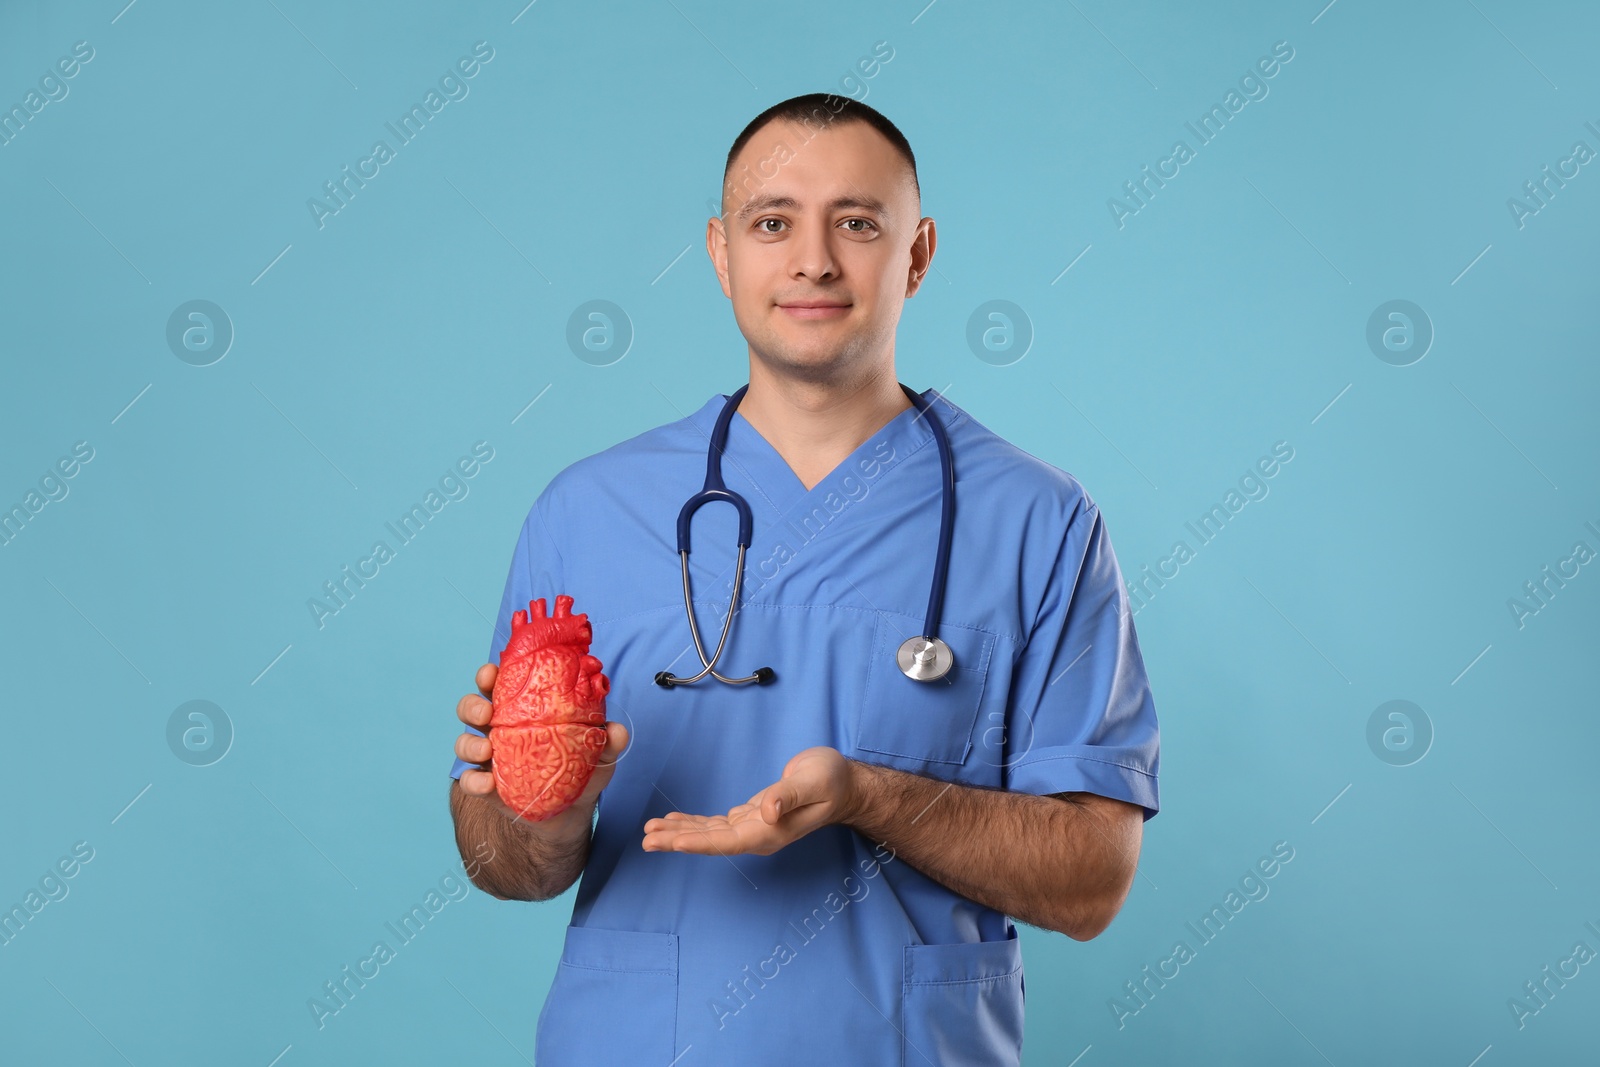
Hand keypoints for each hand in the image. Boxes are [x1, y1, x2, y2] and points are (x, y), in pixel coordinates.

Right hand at [454, 662, 629, 825]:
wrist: (572, 813)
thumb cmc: (582, 770)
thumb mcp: (599, 754)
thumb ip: (608, 741)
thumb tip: (616, 730)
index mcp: (522, 709)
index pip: (501, 684)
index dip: (490, 675)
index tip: (493, 672)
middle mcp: (501, 729)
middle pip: (473, 707)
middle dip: (472, 705)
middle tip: (487, 713)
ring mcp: (490, 758)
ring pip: (464, 742)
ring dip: (469, 743)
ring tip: (486, 750)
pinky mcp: (487, 786)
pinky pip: (469, 781)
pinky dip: (473, 781)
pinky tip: (487, 784)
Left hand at [641, 746, 856, 856]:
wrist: (844, 784)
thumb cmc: (831, 780)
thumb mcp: (812, 782)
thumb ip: (788, 796)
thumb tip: (766, 812)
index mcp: (770, 831)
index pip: (728, 841)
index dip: (699, 842)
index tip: (672, 841)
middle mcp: (758, 835)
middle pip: (711, 842)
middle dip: (678, 840)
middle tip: (646, 837)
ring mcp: (753, 828)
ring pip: (709, 834)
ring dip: (680, 832)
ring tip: (650, 830)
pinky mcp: (750, 817)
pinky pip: (715, 825)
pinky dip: (693, 823)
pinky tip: (674, 822)